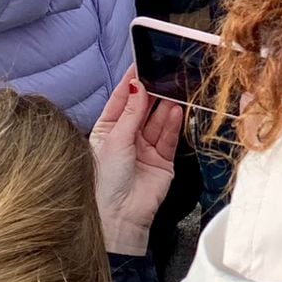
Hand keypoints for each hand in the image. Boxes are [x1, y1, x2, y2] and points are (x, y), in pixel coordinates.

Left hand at [88, 67, 181, 256]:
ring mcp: (145, 149)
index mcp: (107, 131)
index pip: (121, 100)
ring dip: (165, 106)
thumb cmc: (105, 183)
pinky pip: (169, 137)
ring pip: (158, 121)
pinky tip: (177, 110)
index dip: (130, 82)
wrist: (119, 218)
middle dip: (152, 92)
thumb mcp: (115, 140)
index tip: (140, 63)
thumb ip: (131, 112)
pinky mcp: (162, 161)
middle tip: (163, 74)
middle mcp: (126, 138)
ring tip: (174, 90)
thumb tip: (137, 85)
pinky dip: (173, 123)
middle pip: (142, 108)